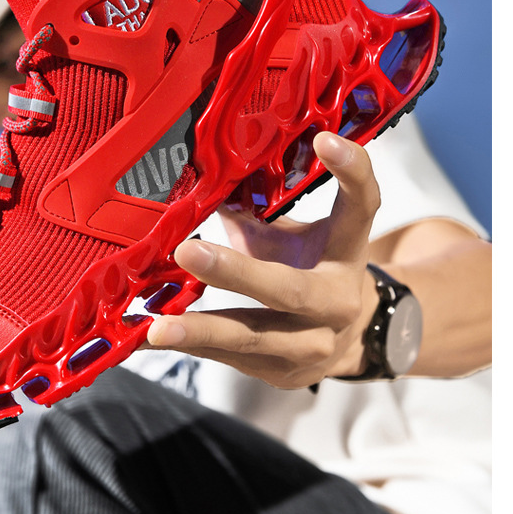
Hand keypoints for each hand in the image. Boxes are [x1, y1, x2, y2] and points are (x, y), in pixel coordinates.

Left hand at [146, 132, 380, 388]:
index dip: (351, 170)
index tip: (326, 139)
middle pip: (291, 289)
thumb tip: (200, 177)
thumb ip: (257, 208)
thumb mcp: (294, 232)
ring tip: (157, 328)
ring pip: (257, 339)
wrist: (349, 336)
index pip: (361, 204)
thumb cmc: (311, 267)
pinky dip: (193, 349)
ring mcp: (315, 343)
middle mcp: (338, 299)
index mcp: (347, 249)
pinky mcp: (285, 374)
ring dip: (203, 332)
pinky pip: (234, 361)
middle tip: (189, 252)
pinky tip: (151, 340)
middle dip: (237, 273)